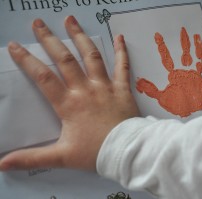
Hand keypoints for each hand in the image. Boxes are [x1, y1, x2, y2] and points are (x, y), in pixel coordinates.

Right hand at [0, 16, 139, 170]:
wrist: (125, 152)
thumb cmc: (95, 153)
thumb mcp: (61, 157)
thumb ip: (32, 158)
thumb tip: (3, 164)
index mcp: (68, 104)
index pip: (43, 77)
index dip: (27, 60)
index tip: (15, 46)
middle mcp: (85, 90)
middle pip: (64, 60)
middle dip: (50, 40)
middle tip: (39, 23)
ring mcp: (105, 87)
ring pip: (91, 57)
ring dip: (80, 37)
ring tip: (71, 21)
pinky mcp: (122, 89)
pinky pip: (123, 66)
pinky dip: (121, 51)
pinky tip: (119, 37)